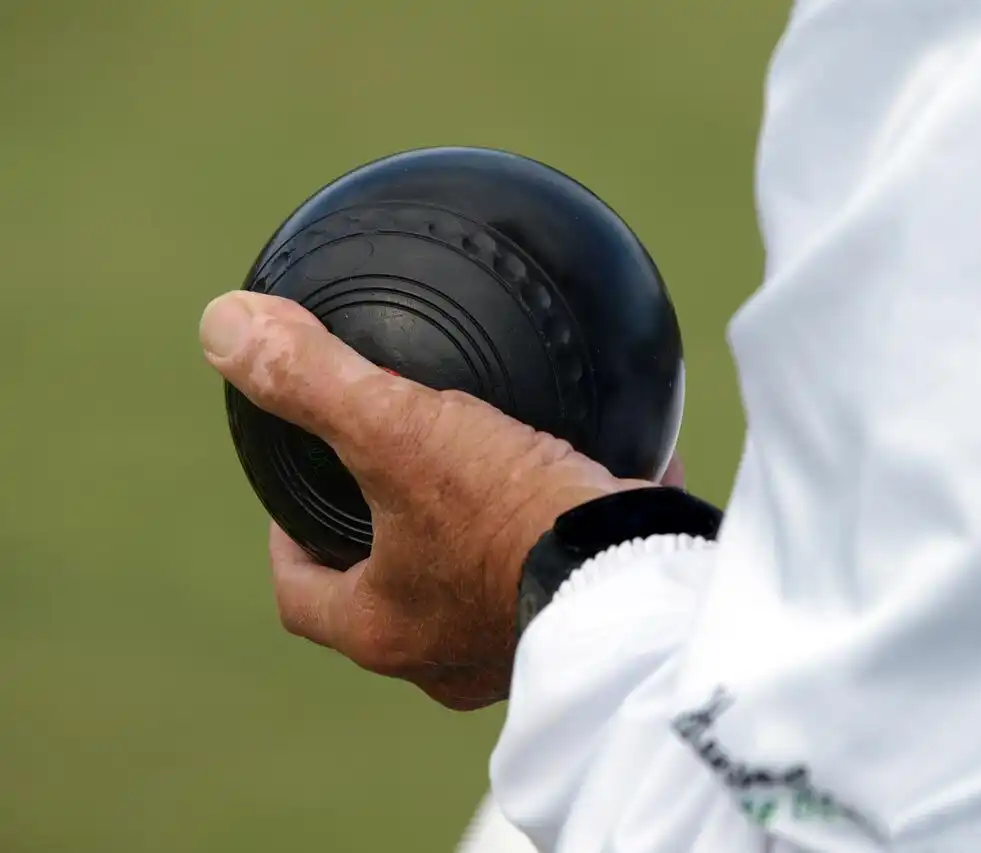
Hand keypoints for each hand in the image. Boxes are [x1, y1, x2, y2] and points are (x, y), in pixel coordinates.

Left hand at [200, 291, 659, 709]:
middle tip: (388, 490)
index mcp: (383, 627)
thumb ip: (314, 381)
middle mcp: (444, 657)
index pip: (301, 598)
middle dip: (381, 554)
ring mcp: (516, 650)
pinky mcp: (583, 625)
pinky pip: (556, 576)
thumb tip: (221, 324)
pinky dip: (559, 535)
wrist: (635, 575)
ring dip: (468, 552)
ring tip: (485, 482)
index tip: (296, 506)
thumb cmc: (508, 519)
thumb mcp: (400, 433)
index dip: (286, 549)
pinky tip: (594, 472)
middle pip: (388, 606)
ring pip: (473, 599)